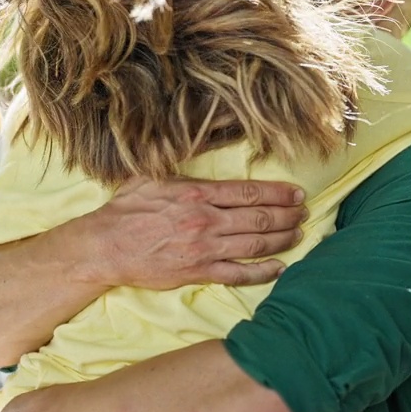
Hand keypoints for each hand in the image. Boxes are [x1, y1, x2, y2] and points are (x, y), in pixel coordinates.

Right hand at [67, 177, 307, 290]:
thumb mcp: (153, 175)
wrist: (105, 247)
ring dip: (282, 240)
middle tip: (305, 213)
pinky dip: (262, 272)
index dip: (279, 193)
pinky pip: (238, 273)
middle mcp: (205, 220)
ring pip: (255, 244)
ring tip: (299, 234)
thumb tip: (204, 138)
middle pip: (260, 218)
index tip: (297, 193)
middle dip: (288, 215)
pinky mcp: (197, 272)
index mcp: (197, 193)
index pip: (249, 193)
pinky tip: (280, 268)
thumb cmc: (127, 209)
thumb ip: (182, 160)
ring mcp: (204, 249)